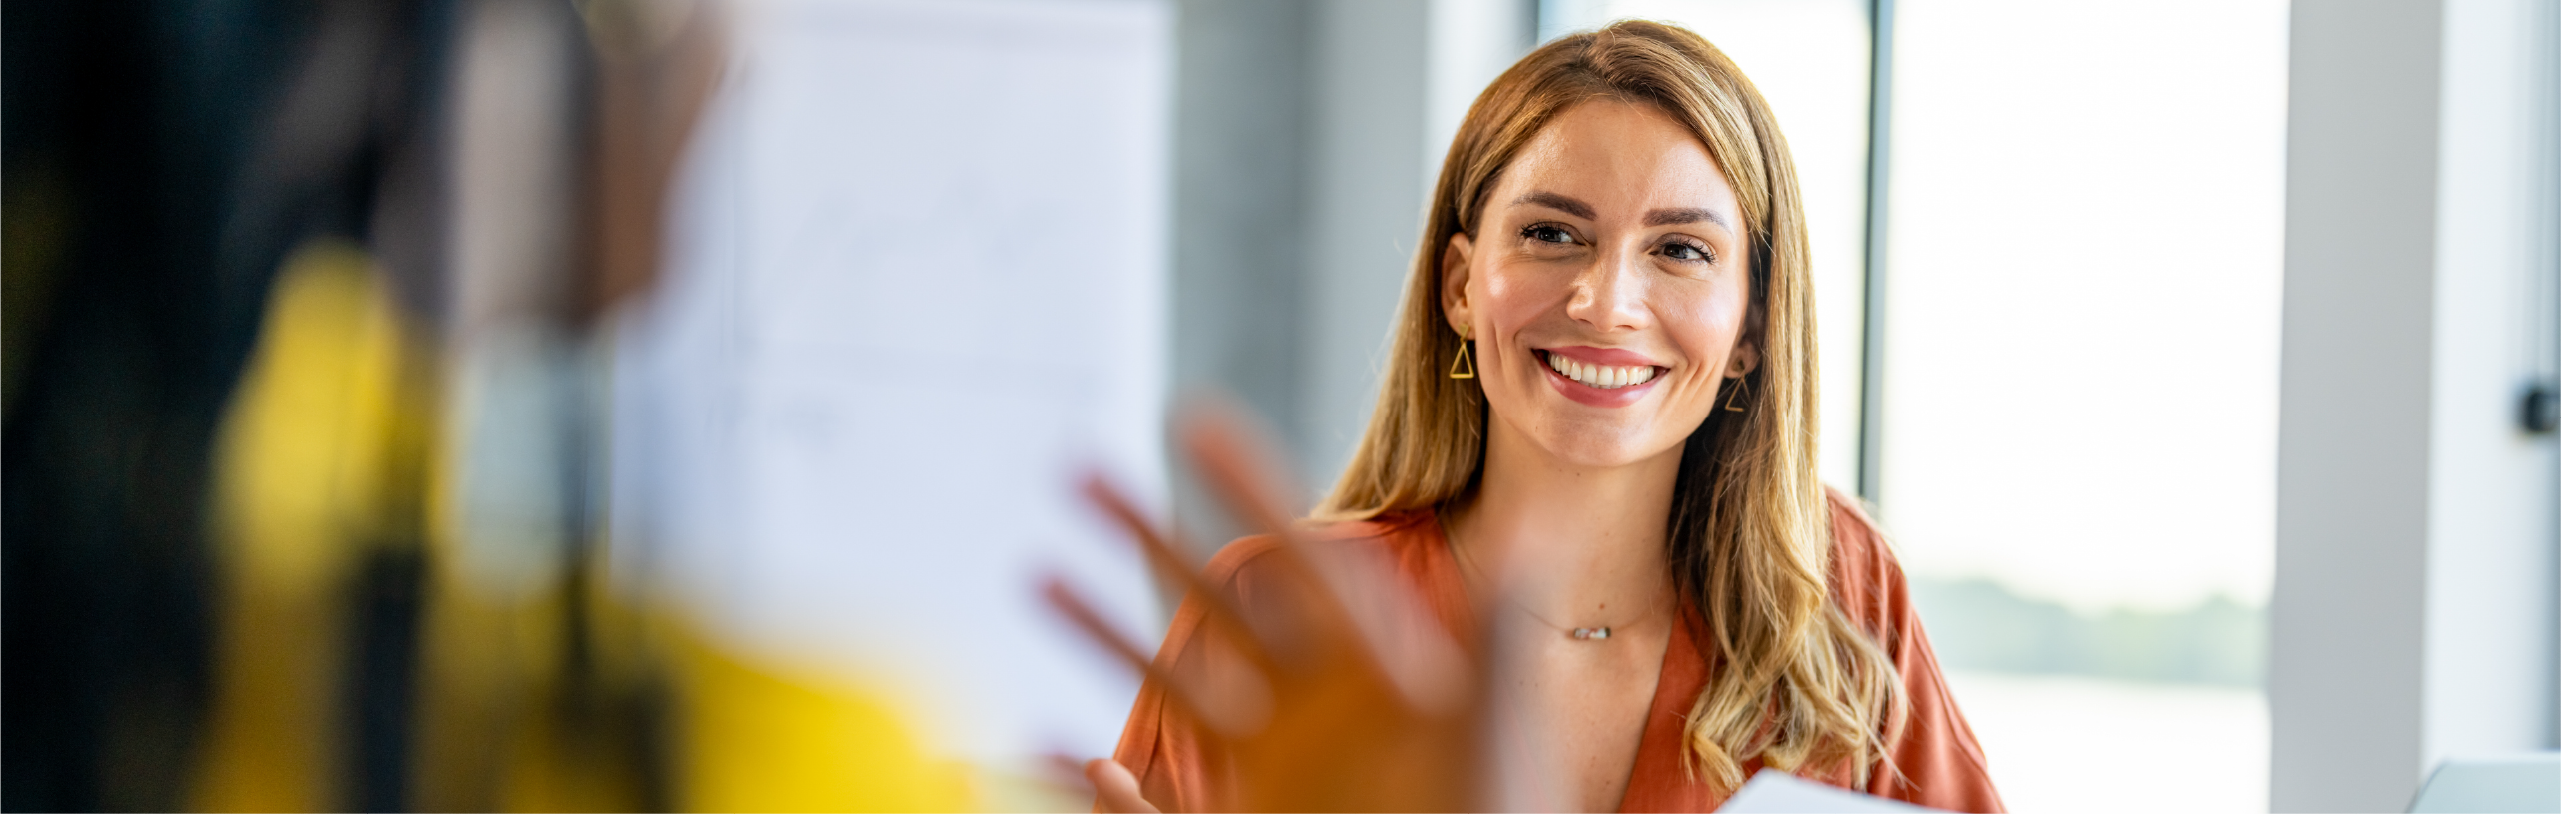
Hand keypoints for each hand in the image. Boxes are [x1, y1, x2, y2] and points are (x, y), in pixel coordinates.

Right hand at [1046, 404, 1483, 813]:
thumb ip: (1489, 636)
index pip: (1294, 553)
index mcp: (1368, 659)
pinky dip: (1092, 772)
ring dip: (1098, 624)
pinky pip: (1152, 791)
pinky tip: (1043, 742)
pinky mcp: (1241, 811)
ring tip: (1037, 570)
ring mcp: (1270, 756)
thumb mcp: (1485, 723)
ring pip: (1167, 677)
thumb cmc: (1488, 811)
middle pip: (1210, 596)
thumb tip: (1533, 533)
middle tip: (1080, 468)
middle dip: (1144, 531)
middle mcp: (1309, 697)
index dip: (1243, 481)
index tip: (1192, 416)